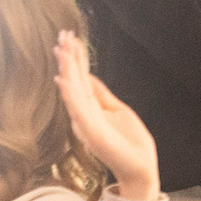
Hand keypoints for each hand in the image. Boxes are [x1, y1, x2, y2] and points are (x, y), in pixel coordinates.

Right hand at [53, 31, 159, 200]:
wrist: (140, 166)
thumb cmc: (129, 141)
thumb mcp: (116, 109)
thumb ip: (101, 93)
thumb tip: (88, 74)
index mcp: (91, 107)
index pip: (80, 77)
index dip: (75, 57)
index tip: (70, 36)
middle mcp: (84, 113)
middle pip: (73, 80)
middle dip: (68, 57)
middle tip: (62, 34)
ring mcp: (86, 123)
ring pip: (72, 91)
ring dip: (66, 70)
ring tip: (60, 50)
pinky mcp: (91, 132)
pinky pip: (78, 110)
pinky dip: (69, 94)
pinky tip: (63, 80)